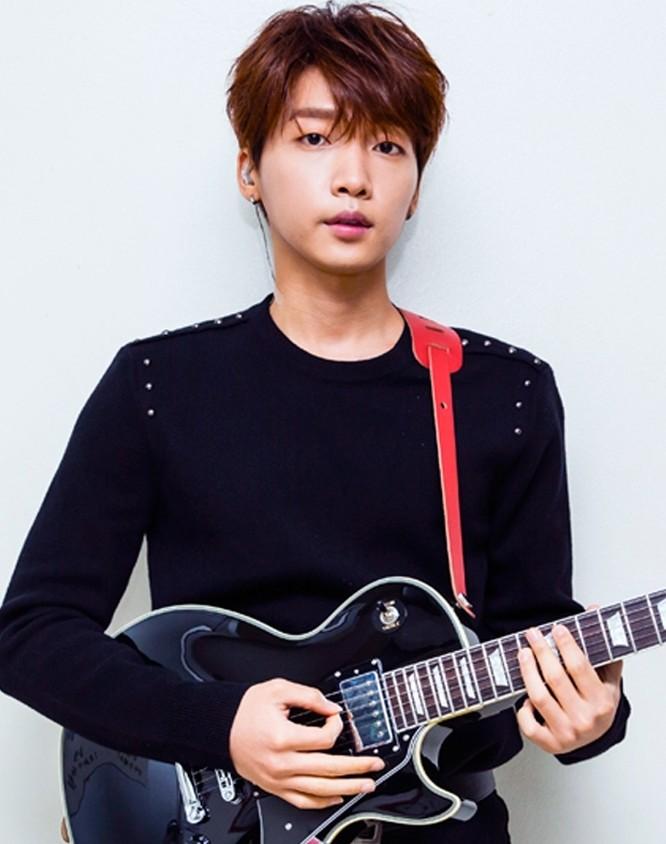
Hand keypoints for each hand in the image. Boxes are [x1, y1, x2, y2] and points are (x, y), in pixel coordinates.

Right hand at [229, 677, 384, 808]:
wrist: (220, 727)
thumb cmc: (245, 710)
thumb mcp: (277, 689)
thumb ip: (309, 695)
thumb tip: (331, 707)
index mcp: (283, 737)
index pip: (324, 739)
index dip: (337, 726)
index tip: (336, 717)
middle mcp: (282, 763)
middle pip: (329, 769)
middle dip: (357, 767)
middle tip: (375, 764)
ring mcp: (279, 779)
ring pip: (319, 790)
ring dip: (347, 788)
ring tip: (366, 785)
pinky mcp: (275, 787)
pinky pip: (302, 801)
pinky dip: (323, 803)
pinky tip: (338, 798)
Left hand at [516, 603, 623, 754]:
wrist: (596, 739)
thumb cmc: (599, 703)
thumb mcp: (608, 677)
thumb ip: (603, 645)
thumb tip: (593, 610)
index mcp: (603, 702)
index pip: (580, 667)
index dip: (566, 645)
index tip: (556, 628)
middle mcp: (586, 720)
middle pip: (555, 678)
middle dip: (541, 651)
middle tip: (532, 634)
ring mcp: (567, 733)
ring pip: (539, 696)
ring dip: (527, 671)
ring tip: (523, 653)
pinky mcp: (550, 744)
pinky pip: (529, 725)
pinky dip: (523, 710)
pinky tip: (524, 696)